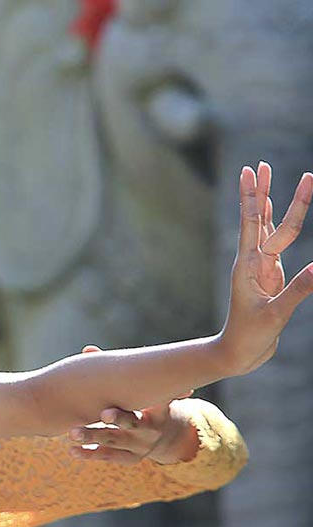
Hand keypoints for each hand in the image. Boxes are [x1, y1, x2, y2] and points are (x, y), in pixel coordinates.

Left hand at [66, 346, 196, 465]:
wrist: (168, 434)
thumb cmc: (148, 401)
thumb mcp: (144, 389)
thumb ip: (116, 370)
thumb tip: (87, 350)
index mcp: (158, 410)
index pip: (149, 405)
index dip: (133, 404)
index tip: (109, 408)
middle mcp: (151, 429)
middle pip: (133, 424)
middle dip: (117, 420)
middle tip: (101, 415)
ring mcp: (141, 446)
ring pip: (115, 441)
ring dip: (93, 437)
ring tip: (72, 433)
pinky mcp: (130, 458)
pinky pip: (109, 456)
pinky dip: (90, 453)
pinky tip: (72, 450)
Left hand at [218, 163, 312, 374]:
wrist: (236, 354)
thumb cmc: (250, 337)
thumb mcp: (275, 314)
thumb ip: (298, 290)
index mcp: (249, 266)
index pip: (252, 224)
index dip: (252, 197)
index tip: (249, 172)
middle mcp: (252, 262)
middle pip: (259, 219)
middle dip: (262, 191)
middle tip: (260, 164)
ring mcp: (260, 267)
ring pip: (266, 228)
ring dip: (268, 202)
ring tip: (267, 176)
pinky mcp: (268, 276)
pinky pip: (274, 244)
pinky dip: (275, 224)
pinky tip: (273, 211)